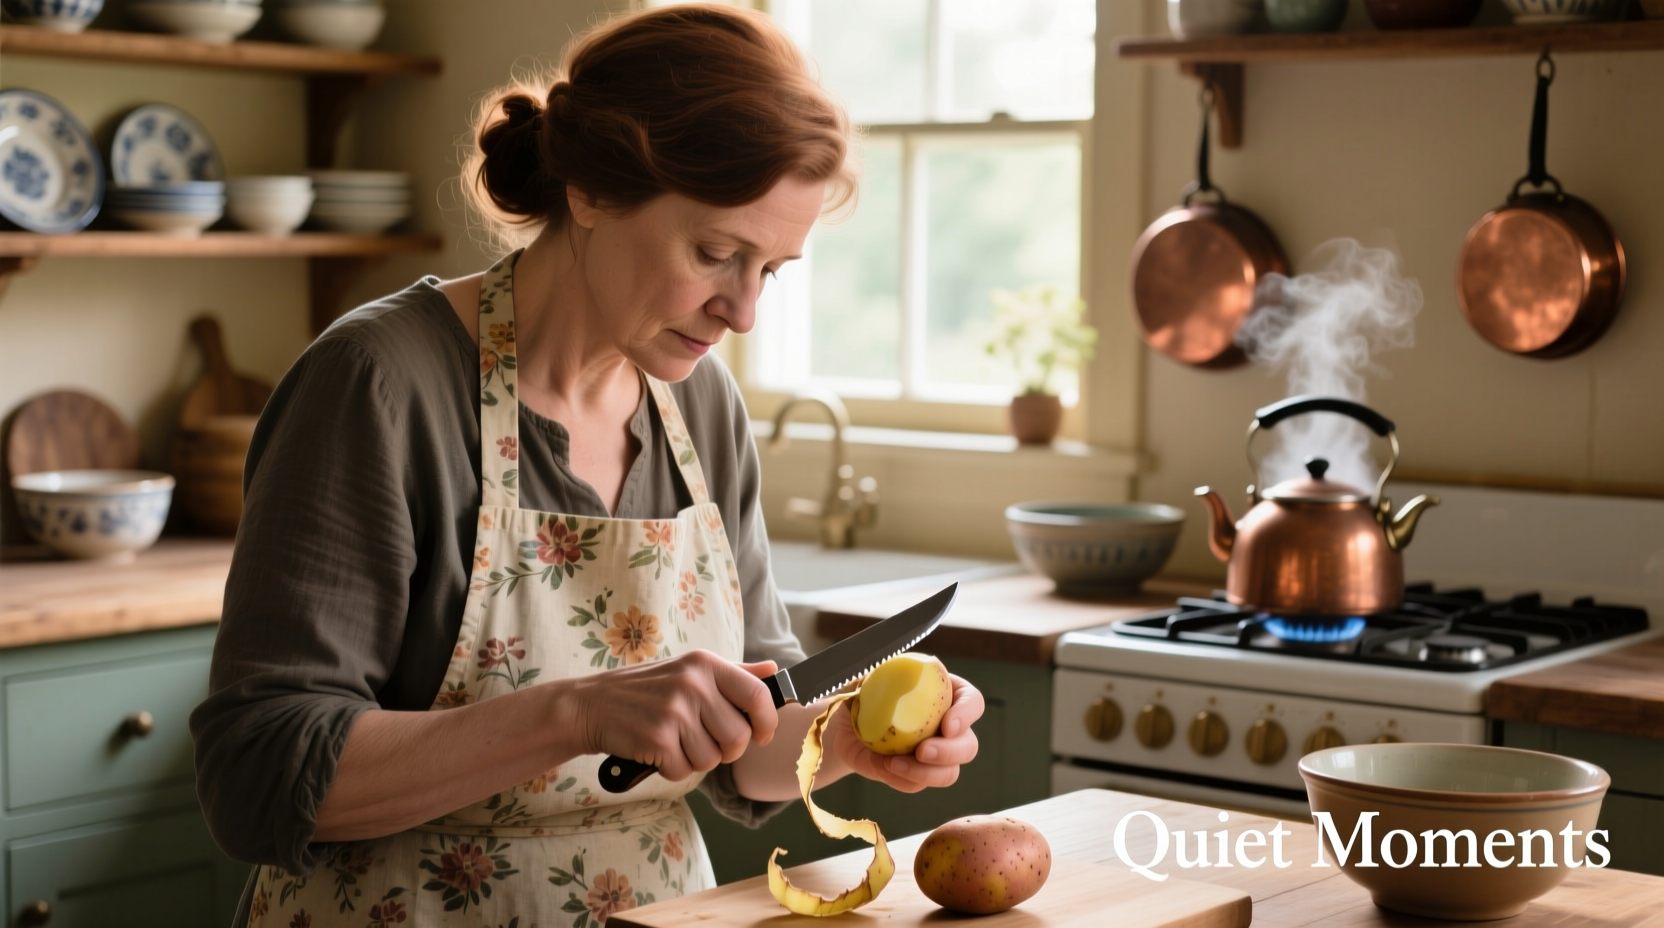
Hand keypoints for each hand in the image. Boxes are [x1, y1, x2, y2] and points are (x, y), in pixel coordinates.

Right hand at [570, 650, 779, 781]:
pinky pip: (684, 772)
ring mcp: (675, 710)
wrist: (590, 704)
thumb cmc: (645, 690)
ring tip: (672, 741)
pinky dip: (671, 769)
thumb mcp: (689, 670)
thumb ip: (735, 673)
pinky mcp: (657, 738)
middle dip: (724, 750)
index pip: (758, 695)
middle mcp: (692, 683)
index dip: (767, 721)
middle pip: (738, 737)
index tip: (761, 735)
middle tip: (700, 739)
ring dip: (694, 760)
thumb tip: (775, 670)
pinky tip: (656, 751)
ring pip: (712, 759)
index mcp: (705, 664)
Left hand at [826, 672, 982, 793]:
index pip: (972, 702)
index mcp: (944, 694)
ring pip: (949, 773)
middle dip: (949, 752)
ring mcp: (933, 755)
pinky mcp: (913, 776)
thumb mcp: (865, 676)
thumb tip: (882, 672)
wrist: (841, 726)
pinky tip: (882, 767)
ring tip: (894, 764)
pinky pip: (916, 785)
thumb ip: (877, 672)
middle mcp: (945, 727)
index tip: (947, 725)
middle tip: (922, 751)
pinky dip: (901, 779)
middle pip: (968, 745)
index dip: (967, 714)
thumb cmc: (859, 694)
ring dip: (925, 773)